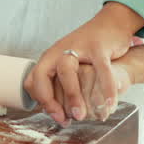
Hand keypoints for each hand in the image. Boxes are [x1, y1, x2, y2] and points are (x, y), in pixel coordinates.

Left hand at [26, 2, 143, 124]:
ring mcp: (78, 47)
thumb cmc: (88, 51)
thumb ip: (58, 83)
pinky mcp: (98, 47)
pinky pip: (100, 70)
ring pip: (68, 71)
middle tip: (67, 119)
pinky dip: (105, 89)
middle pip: (44, 74)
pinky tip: (109, 104)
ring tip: (83, 116)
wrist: (110, 25)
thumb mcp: (67, 64)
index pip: (34, 80)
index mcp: (49, 58)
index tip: (56, 116)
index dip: (42, 101)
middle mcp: (59, 51)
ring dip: (73, 95)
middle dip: (52, 100)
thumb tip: (50, 111)